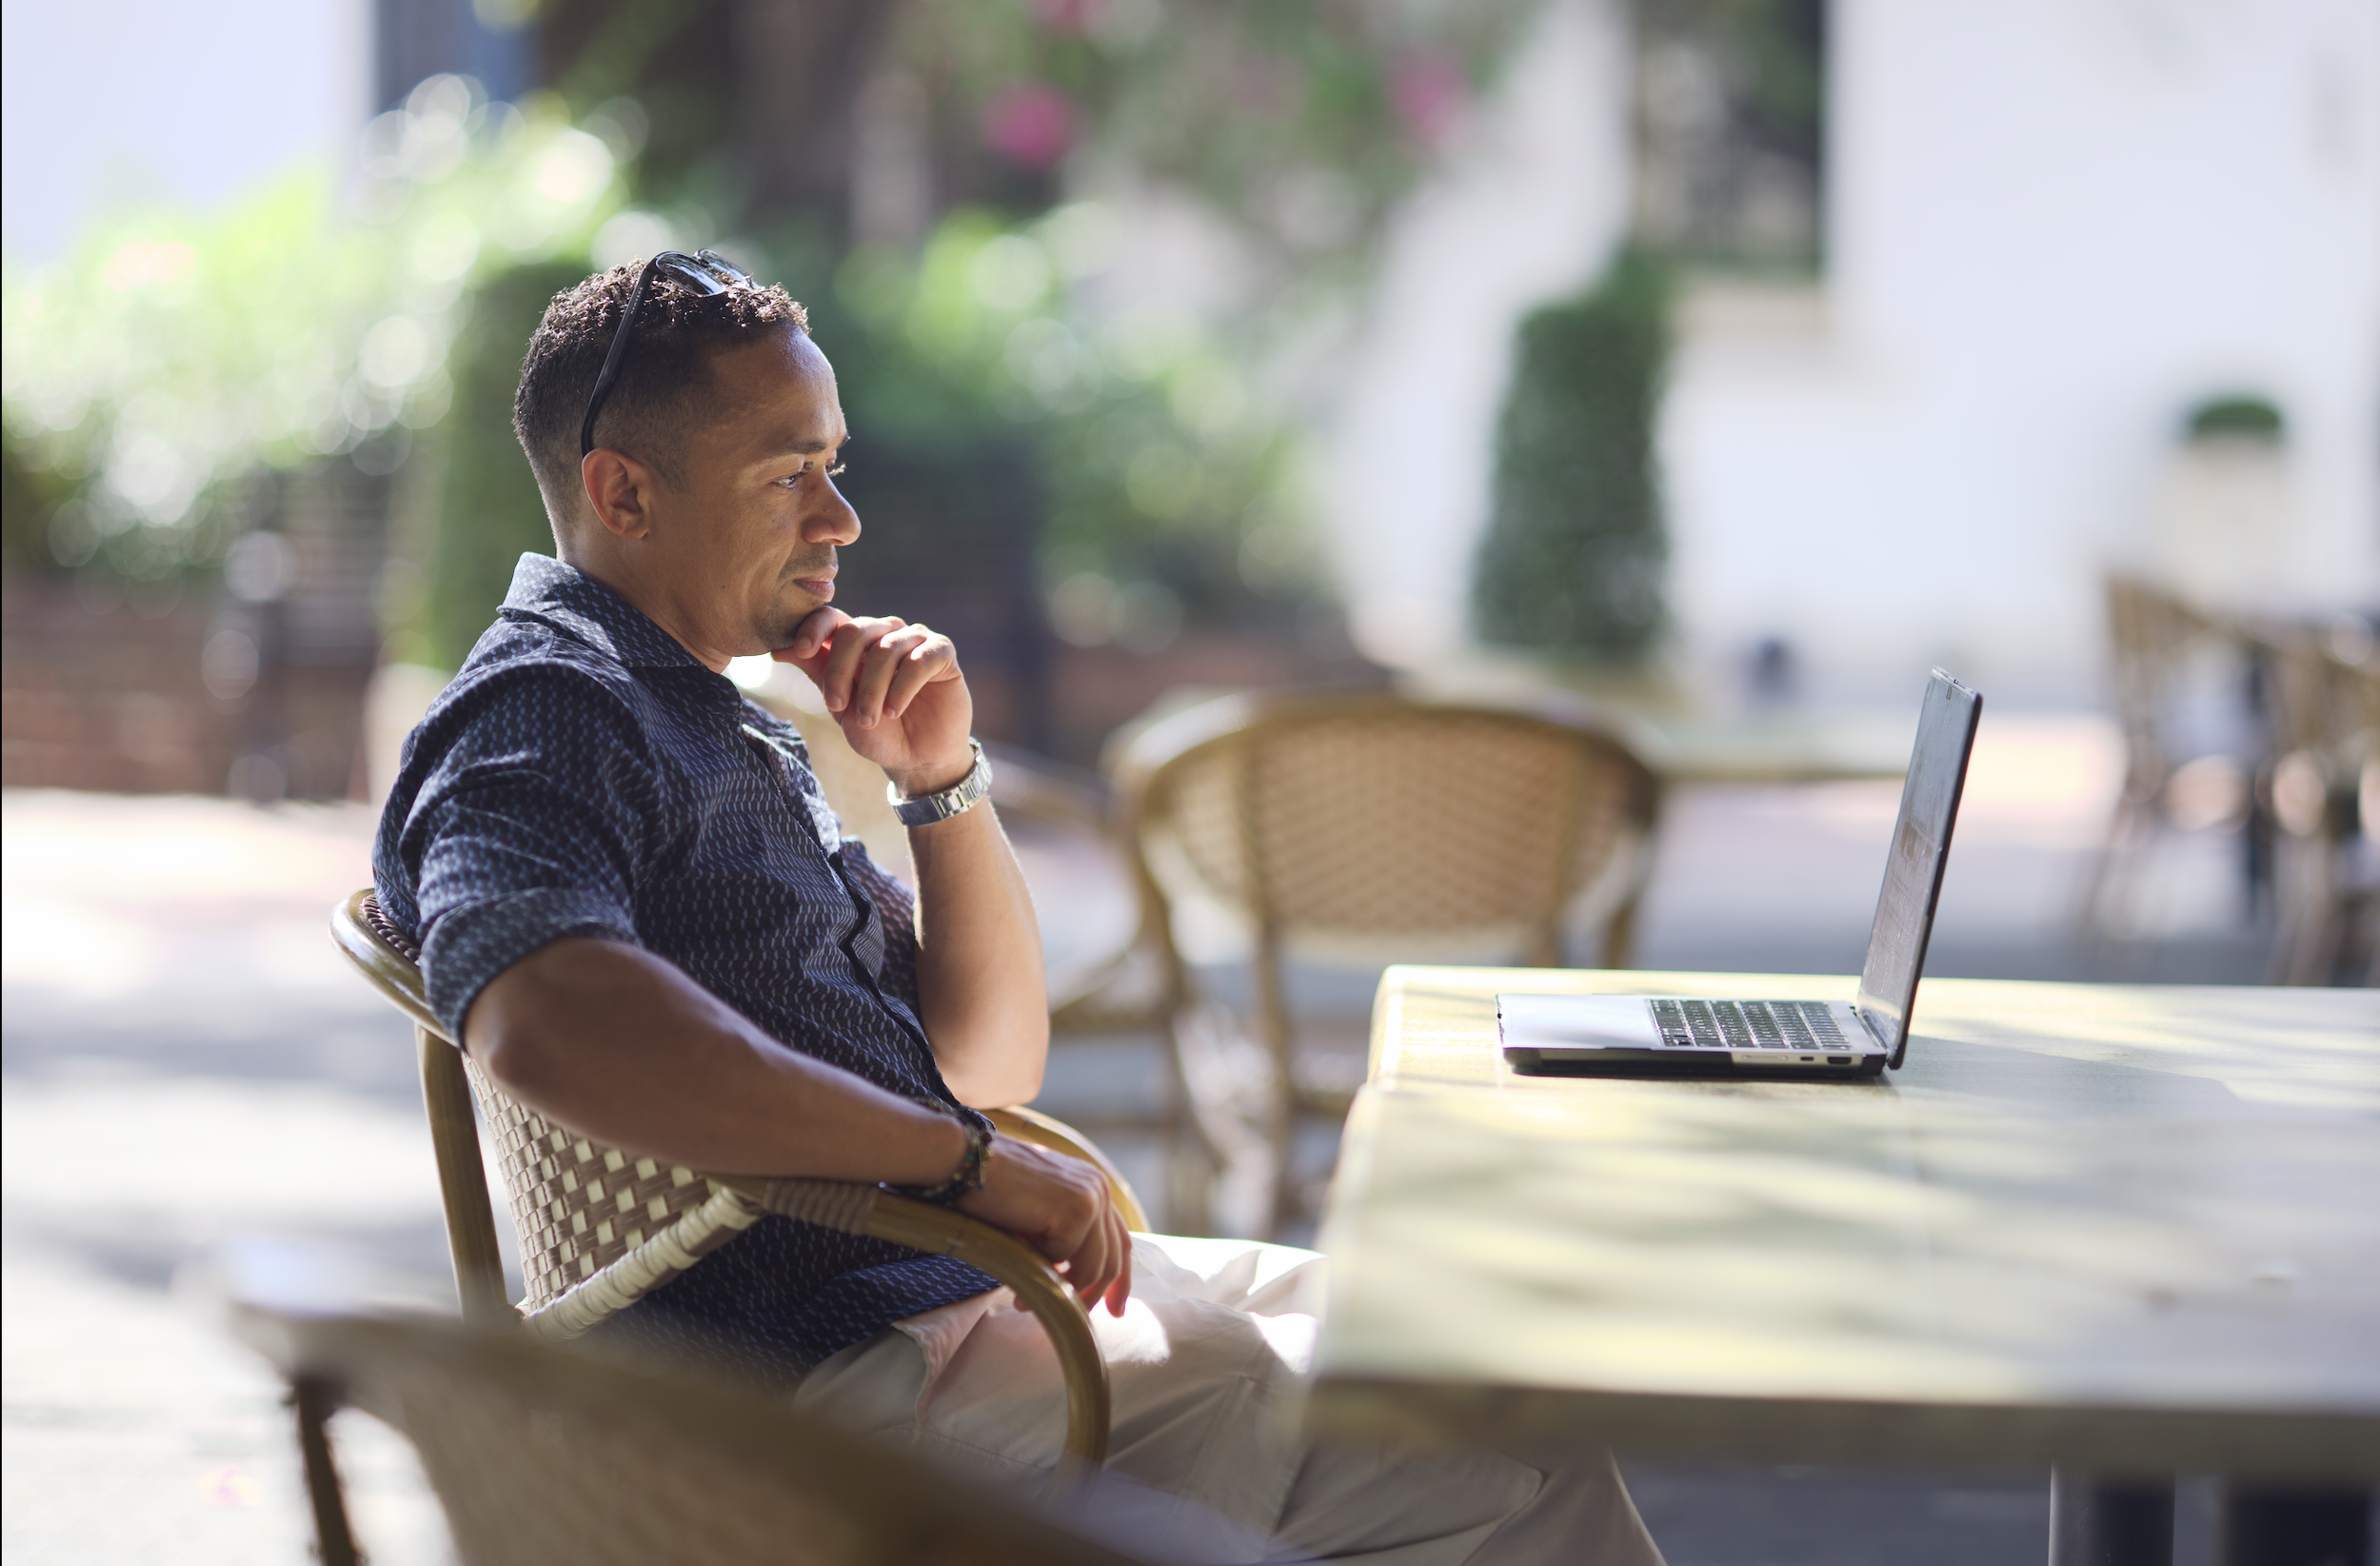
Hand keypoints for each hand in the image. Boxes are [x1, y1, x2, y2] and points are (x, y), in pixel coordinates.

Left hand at [773, 608, 973, 793]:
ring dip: (872, 689)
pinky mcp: (943, 653)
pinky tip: (895, 711)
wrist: (917, 760)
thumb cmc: (878, 731)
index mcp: (857, 642)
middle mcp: (886, 633)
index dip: (812, 628)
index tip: (799, 650)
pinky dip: (903, 688)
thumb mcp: (840, 705)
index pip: (831, 617)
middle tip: (837, 707)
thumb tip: (776, 650)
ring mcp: (916, 640)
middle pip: (855, 631)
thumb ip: (817, 673)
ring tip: (871, 719)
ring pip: (886, 649)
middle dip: (840, 671)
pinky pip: (919, 660)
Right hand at [958, 1137, 1131, 1316]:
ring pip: (1094, 1266)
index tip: (1114, 1310)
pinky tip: (1018, 1282)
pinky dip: (1043, 1276)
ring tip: (1025, 1304)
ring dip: (1063, 1291)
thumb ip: (1060, 1232)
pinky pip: (1067, 1260)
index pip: (1119, 1239)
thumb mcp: (1036, 1211)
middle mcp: (1099, 1187)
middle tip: (1071, 1317)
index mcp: (1092, 1185)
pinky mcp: (1075, 1212)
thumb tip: (1070, 1278)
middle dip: (1093, 1295)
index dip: (1120, 1278)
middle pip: (1113, 1257)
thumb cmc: (990, 1188)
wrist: (966, 1160)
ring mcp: (1091, 1198)